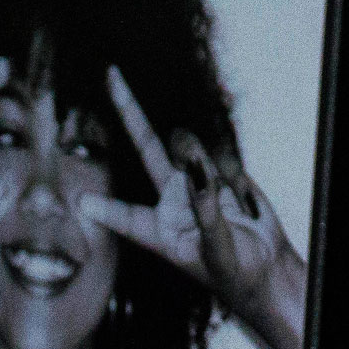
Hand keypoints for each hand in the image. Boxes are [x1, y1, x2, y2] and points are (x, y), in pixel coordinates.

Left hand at [79, 66, 303, 348]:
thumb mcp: (215, 248)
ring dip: (211, 171)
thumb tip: (195, 168)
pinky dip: (237, 181)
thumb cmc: (234, 271)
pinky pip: (226, 161)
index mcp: (160, 229)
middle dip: (130, 111)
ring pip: (194, 151)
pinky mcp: (223, 173)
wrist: (268, 267)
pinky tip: (245, 205)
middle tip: (112, 77)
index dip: (104, 207)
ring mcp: (198, 181)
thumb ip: (203, 208)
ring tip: (231, 203)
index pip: (127, 216)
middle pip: (147, 148)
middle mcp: (173, 198)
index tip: (79, 200)